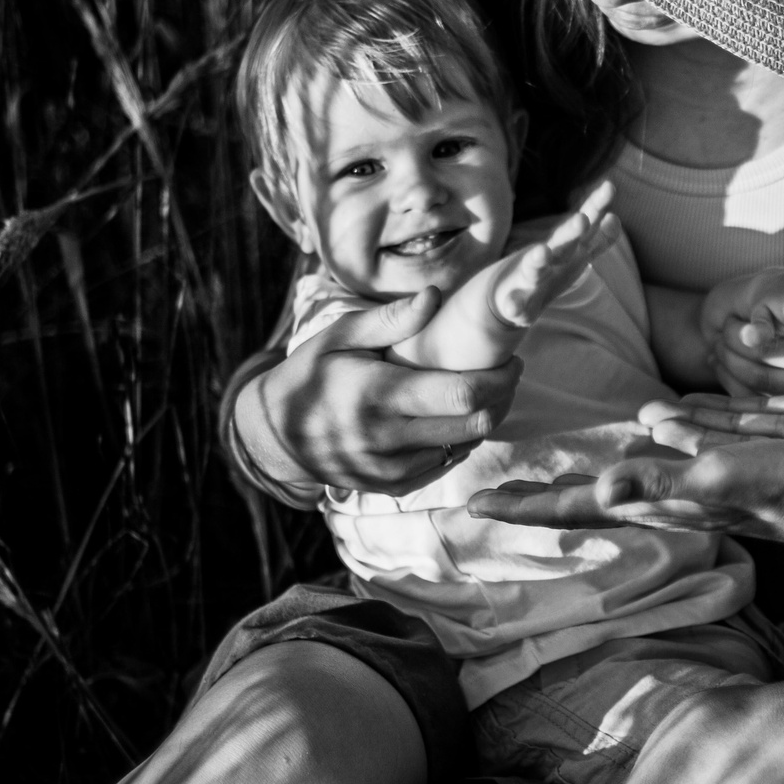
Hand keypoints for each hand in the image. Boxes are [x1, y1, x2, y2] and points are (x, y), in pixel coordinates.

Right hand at [245, 287, 523, 494]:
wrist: (274, 435)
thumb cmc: (311, 374)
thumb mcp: (338, 337)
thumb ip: (389, 319)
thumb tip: (435, 297)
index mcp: (377, 394)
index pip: (463, 394)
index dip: (500, 378)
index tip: (510, 359)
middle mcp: (387, 438)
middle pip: (476, 424)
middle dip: (503, 398)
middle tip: (506, 374)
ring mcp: (391, 468)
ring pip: (465, 446)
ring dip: (484, 419)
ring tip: (481, 391)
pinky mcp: (393, 486)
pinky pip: (444, 464)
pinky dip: (458, 439)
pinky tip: (451, 416)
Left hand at [468, 437, 783, 555]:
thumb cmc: (770, 486)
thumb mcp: (713, 475)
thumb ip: (658, 481)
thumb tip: (601, 485)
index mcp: (644, 501)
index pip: (570, 507)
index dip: (524, 506)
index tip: (475, 505)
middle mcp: (650, 502)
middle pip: (578, 504)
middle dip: (534, 502)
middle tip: (487, 499)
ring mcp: (672, 493)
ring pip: (607, 491)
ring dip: (570, 490)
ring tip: (538, 486)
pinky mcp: (694, 480)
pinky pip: (643, 475)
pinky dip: (619, 470)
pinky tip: (617, 458)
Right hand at [489, 181, 621, 328]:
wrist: (507, 301)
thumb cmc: (546, 273)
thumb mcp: (573, 255)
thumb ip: (597, 239)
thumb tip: (615, 218)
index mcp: (564, 250)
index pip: (586, 226)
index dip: (597, 207)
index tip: (610, 188)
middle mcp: (546, 260)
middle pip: (563, 243)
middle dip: (572, 231)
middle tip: (583, 219)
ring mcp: (527, 280)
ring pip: (534, 268)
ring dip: (538, 260)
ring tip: (542, 253)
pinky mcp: (514, 303)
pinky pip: (513, 304)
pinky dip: (513, 305)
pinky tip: (513, 307)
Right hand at [640, 298, 783, 509]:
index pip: (761, 406)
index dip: (722, 402)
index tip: (681, 396)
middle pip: (739, 430)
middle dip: (693, 424)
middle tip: (643, 419)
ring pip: (741, 444)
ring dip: (694, 437)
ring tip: (649, 427)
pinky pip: (766, 457)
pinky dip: (723, 453)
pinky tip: (685, 451)